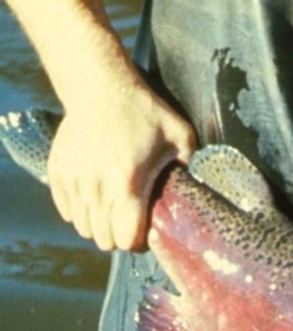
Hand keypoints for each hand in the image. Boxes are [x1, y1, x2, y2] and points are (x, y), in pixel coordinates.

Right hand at [47, 80, 194, 250]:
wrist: (99, 88)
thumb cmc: (145, 112)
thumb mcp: (180, 137)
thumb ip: (191, 168)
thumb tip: (196, 191)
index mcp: (128, 183)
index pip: (126, 239)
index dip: (138, 243)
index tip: (146, 232)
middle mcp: (96, 187)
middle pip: (104, 239)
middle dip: (120, 237)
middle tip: (132, 223)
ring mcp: (74, 180)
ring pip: (84, 228)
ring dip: (100, 226)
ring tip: (115, 211)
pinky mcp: (57, 173)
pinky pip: (67, 212)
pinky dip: (81, 212)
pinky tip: (96, 200)